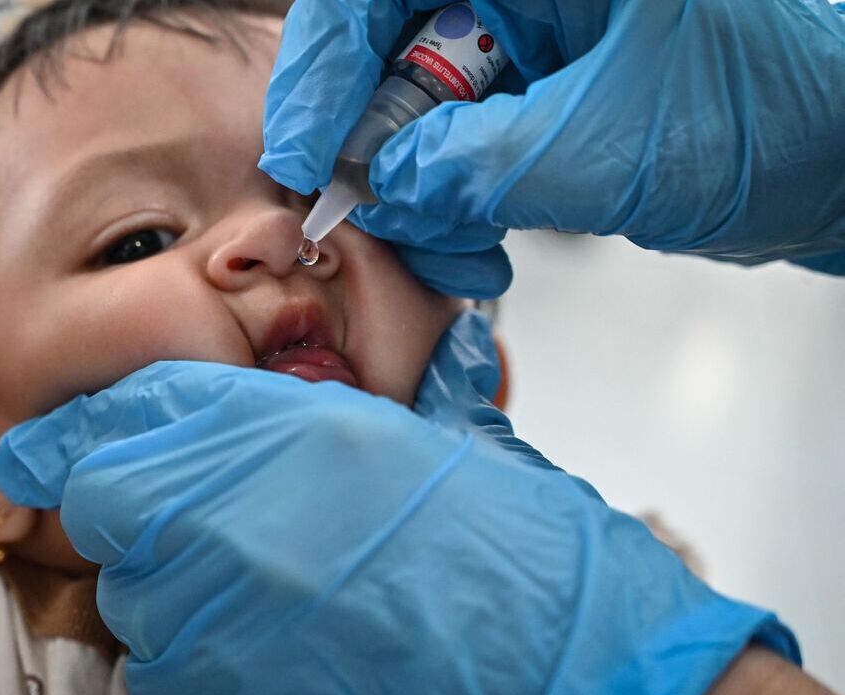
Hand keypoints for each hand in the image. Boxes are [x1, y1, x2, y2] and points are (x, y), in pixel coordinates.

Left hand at [0, 315, 796, 694]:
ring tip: (272, 589)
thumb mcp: (370, 434)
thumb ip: (250, 422)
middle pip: (108, 514)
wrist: (543, 641)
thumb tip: (161, 421)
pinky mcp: (222, 686)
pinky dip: (200, 653)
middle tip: (229, 526)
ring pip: (135, 597)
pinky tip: (273, 639)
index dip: (76, 442)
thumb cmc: (478, 535)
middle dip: (147, 518)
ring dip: (177, 590)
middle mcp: (219, 518)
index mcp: (263, 432)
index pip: (110, 430)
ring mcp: (213, 614)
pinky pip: (165, 666)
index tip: (46, 454)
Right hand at [261, 0, 844, 280]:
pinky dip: (451, 207)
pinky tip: (478, 251)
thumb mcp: (613, 144)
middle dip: (372, 147)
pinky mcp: (533, 96)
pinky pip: (454, 148)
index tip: (304, 148)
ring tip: (455, 256)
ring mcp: (528, 41)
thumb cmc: (787, 110)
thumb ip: (482, 164)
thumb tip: (386, 182)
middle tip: (370, 216)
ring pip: (413, 112)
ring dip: (415, 196)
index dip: (324, 65)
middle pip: (385, 52)